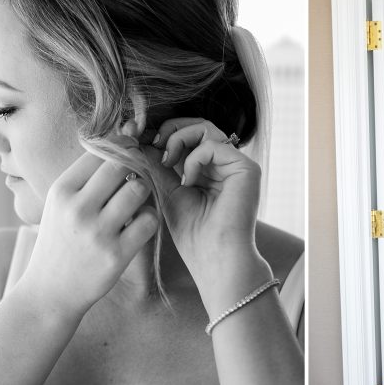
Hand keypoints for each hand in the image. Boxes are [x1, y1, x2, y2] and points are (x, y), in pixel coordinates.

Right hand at [18, 152, 157, 313]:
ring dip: (143, 193)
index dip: (119, 149)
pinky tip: (139, 225)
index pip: (98, 152)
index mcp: (61, 191)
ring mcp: (98, 232)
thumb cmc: (59, 242)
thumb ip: (84, 179)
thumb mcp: (59, 205)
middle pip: (121, 166)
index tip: (128, 153)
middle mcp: (78, 208)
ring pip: (139, 189)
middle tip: (135, 178)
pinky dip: (149, 219)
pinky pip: (149, 220)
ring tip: (135, 203)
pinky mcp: (117, 254)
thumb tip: (121, 143)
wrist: (49, 292)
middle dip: (134, 168)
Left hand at [127, 117, 261, 282]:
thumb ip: (156, 164)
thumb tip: (136, 139)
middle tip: (151, 144)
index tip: (138, 139)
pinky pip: (213, 145)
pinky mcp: (247, 168)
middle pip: (197, 126)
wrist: (214, 258)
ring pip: (205, 128)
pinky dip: (193, 158)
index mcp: (209, 170)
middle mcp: (225, 164)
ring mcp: (237, 165)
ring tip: (166, 162)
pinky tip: (188, 181)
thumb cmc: (193, 234)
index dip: (163, 134)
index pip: (187, 137)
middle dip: (168, 130)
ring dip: (177, 139)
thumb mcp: (166, 191)